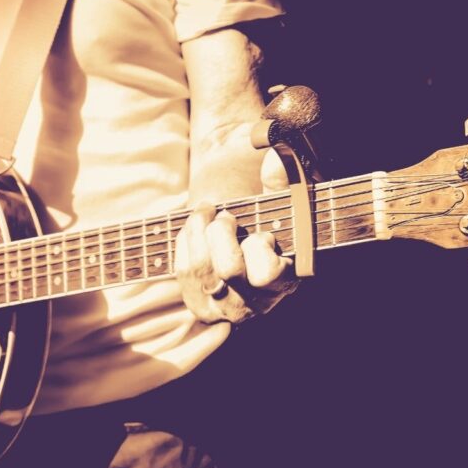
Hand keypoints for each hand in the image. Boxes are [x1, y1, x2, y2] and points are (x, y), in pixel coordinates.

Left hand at [174, 150, 297, 324]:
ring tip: (207, 213)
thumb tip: (272, 159)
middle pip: (228, 270)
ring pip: (201, 269)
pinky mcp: (199, 305)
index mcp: (284, 283)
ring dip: (199, 231)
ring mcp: (224, 308)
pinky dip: (186, 241)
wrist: (245, 249)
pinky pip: (183, 269)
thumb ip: (282, 183)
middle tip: (227, 217)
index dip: (259, 246)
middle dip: (222, 233)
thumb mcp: (284, 205)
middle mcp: (255, 303)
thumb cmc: (270, 225)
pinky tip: (196, 229)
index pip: (267, 273)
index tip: (261, 233)